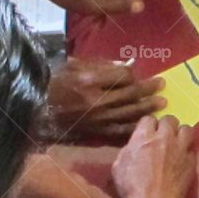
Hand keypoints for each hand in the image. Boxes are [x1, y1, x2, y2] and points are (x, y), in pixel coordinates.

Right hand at [47, 57, 166, 139]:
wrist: (35, 108)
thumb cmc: (56, 81)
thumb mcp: (75, 65)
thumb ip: (102, 65)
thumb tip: (127, 67)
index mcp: (89, 81)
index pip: (122, 77)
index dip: (135, 76)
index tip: (145, 75)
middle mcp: (95, 101)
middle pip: (129, 96)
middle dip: (149, 91)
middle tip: (163, 86)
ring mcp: (95, 119)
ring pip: (128, 115)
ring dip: (147, 110)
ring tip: (161, 105)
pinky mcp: (94, 132)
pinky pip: (118, 132)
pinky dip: (133, 128)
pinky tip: (144, 125)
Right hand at [112, 116, 195, 197]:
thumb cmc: (131, 187)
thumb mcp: (118, 166)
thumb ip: (129, 150)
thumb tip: (134, 146)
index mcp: (144, 136)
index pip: (149, 118)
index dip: (148, 126)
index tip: (148, 133)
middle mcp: (164, 137)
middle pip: (170, 119)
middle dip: (166, 126)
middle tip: (164, 136)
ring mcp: (180, 147)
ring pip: (187, 129)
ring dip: (181, 134)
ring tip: (178, 142)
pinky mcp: (191, 160)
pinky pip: (192, 148)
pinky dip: (188, 150)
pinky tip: (183, 158)